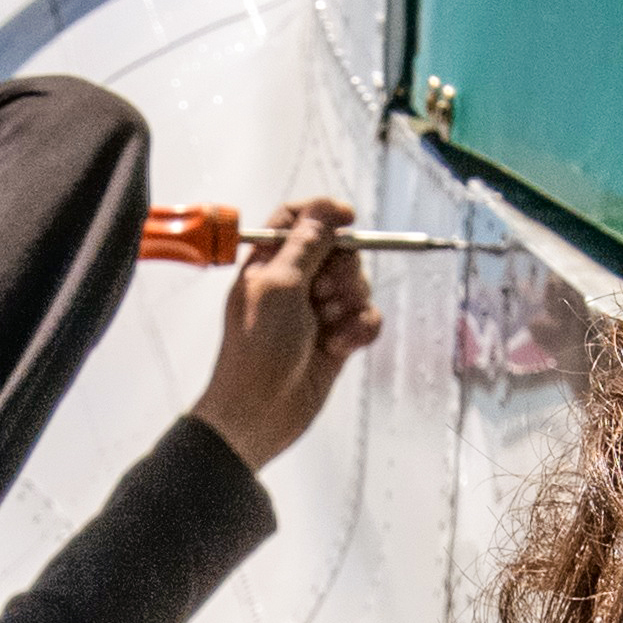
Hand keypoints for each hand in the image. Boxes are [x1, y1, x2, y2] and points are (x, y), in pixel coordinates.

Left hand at [187, 198, 382, 468]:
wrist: (260, 412)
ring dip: (350, 302)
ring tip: (327, 324)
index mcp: (268, 262)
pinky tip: (338, 346)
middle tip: (326, 291)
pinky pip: (366, 318)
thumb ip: (307, 243)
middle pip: (338, 250)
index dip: (323, 213)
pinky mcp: (336, 338)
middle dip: (343, 268)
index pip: (296, 219)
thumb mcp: (280, 285)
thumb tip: (326, 209)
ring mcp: (316, 312)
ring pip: (357, 285)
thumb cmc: (256, 350)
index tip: (347, 218)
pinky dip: (358, 329)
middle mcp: (293, 283)